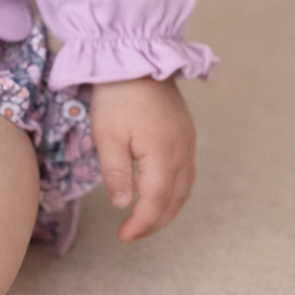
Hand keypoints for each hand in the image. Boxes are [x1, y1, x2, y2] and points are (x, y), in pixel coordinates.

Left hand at [90, 76, 195, 241]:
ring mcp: (187, 141)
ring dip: (167, 207)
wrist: (135, 57)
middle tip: (132, 233)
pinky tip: (159, 190)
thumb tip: (124, 205)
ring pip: (184, 187)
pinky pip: (185, 171)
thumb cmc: (117, 95)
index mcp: (163, 156)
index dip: (142, 224)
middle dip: (155, 221)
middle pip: (175, 199)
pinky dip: (173, 189)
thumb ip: (117, 173)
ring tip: (145, 218)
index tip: (124, 237)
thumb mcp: (107, 135)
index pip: (156, 203)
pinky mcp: (185, 132)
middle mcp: (182, 152)